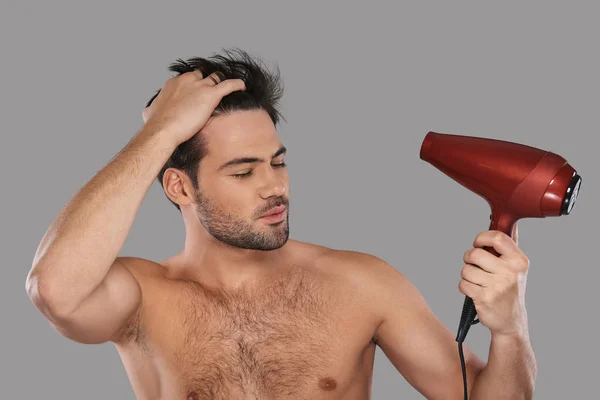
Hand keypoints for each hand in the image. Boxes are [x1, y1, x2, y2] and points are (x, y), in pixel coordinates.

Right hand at [142, 70, 245, 145]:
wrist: (163, 129)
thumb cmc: (155, 123)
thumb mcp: (150, 111)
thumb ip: (152, 108)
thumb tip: (148, 112)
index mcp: (174, 83)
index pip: (187, 79)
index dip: (193, 85)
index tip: (196, 92)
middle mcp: (187, 80)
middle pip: (202, 75)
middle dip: (206, 81)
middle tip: (212, 90)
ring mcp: (200, 86)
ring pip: (215, 77)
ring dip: (221, 82)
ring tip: (227, 88)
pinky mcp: (211, 94)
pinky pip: (229, 84)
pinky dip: (237, 84)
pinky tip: (242, 86)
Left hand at [458, 223, 529, 337]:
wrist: (511, 321)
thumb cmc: (510, 290)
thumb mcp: (516, 268)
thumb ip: (510, 246)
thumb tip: (509, 223)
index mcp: (519, 261)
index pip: (497, 237)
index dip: (482, 237)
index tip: (478, 243)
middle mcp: (510, 272)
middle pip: (474, 254)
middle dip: (469, 258)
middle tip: (475, 265)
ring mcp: (497, 286)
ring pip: (466, 270)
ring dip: (467, 275)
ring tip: (478, 281)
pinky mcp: (485, 298)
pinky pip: (463, 284)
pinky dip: (465, 287)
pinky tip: (476, 291)